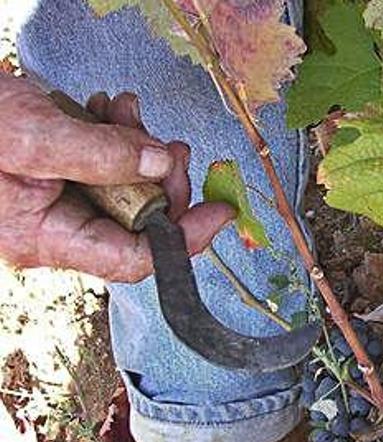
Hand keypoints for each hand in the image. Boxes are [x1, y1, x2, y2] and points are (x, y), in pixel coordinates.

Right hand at [0, 75, 233, 280]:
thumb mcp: (32, 136)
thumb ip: (100, 154)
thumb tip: (156, 165)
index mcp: (46, 239)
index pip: (134, 261)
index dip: (185, 239)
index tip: (221, 211)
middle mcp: (55, 230)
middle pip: (139, 221)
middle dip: (162, 181)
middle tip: (169, 145)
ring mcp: (57, 204)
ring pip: (126, 190)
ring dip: (139, 150)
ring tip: (127, 112)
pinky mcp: (59, 177)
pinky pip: (105, 167)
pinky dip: (117, 138)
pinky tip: (108, 111)